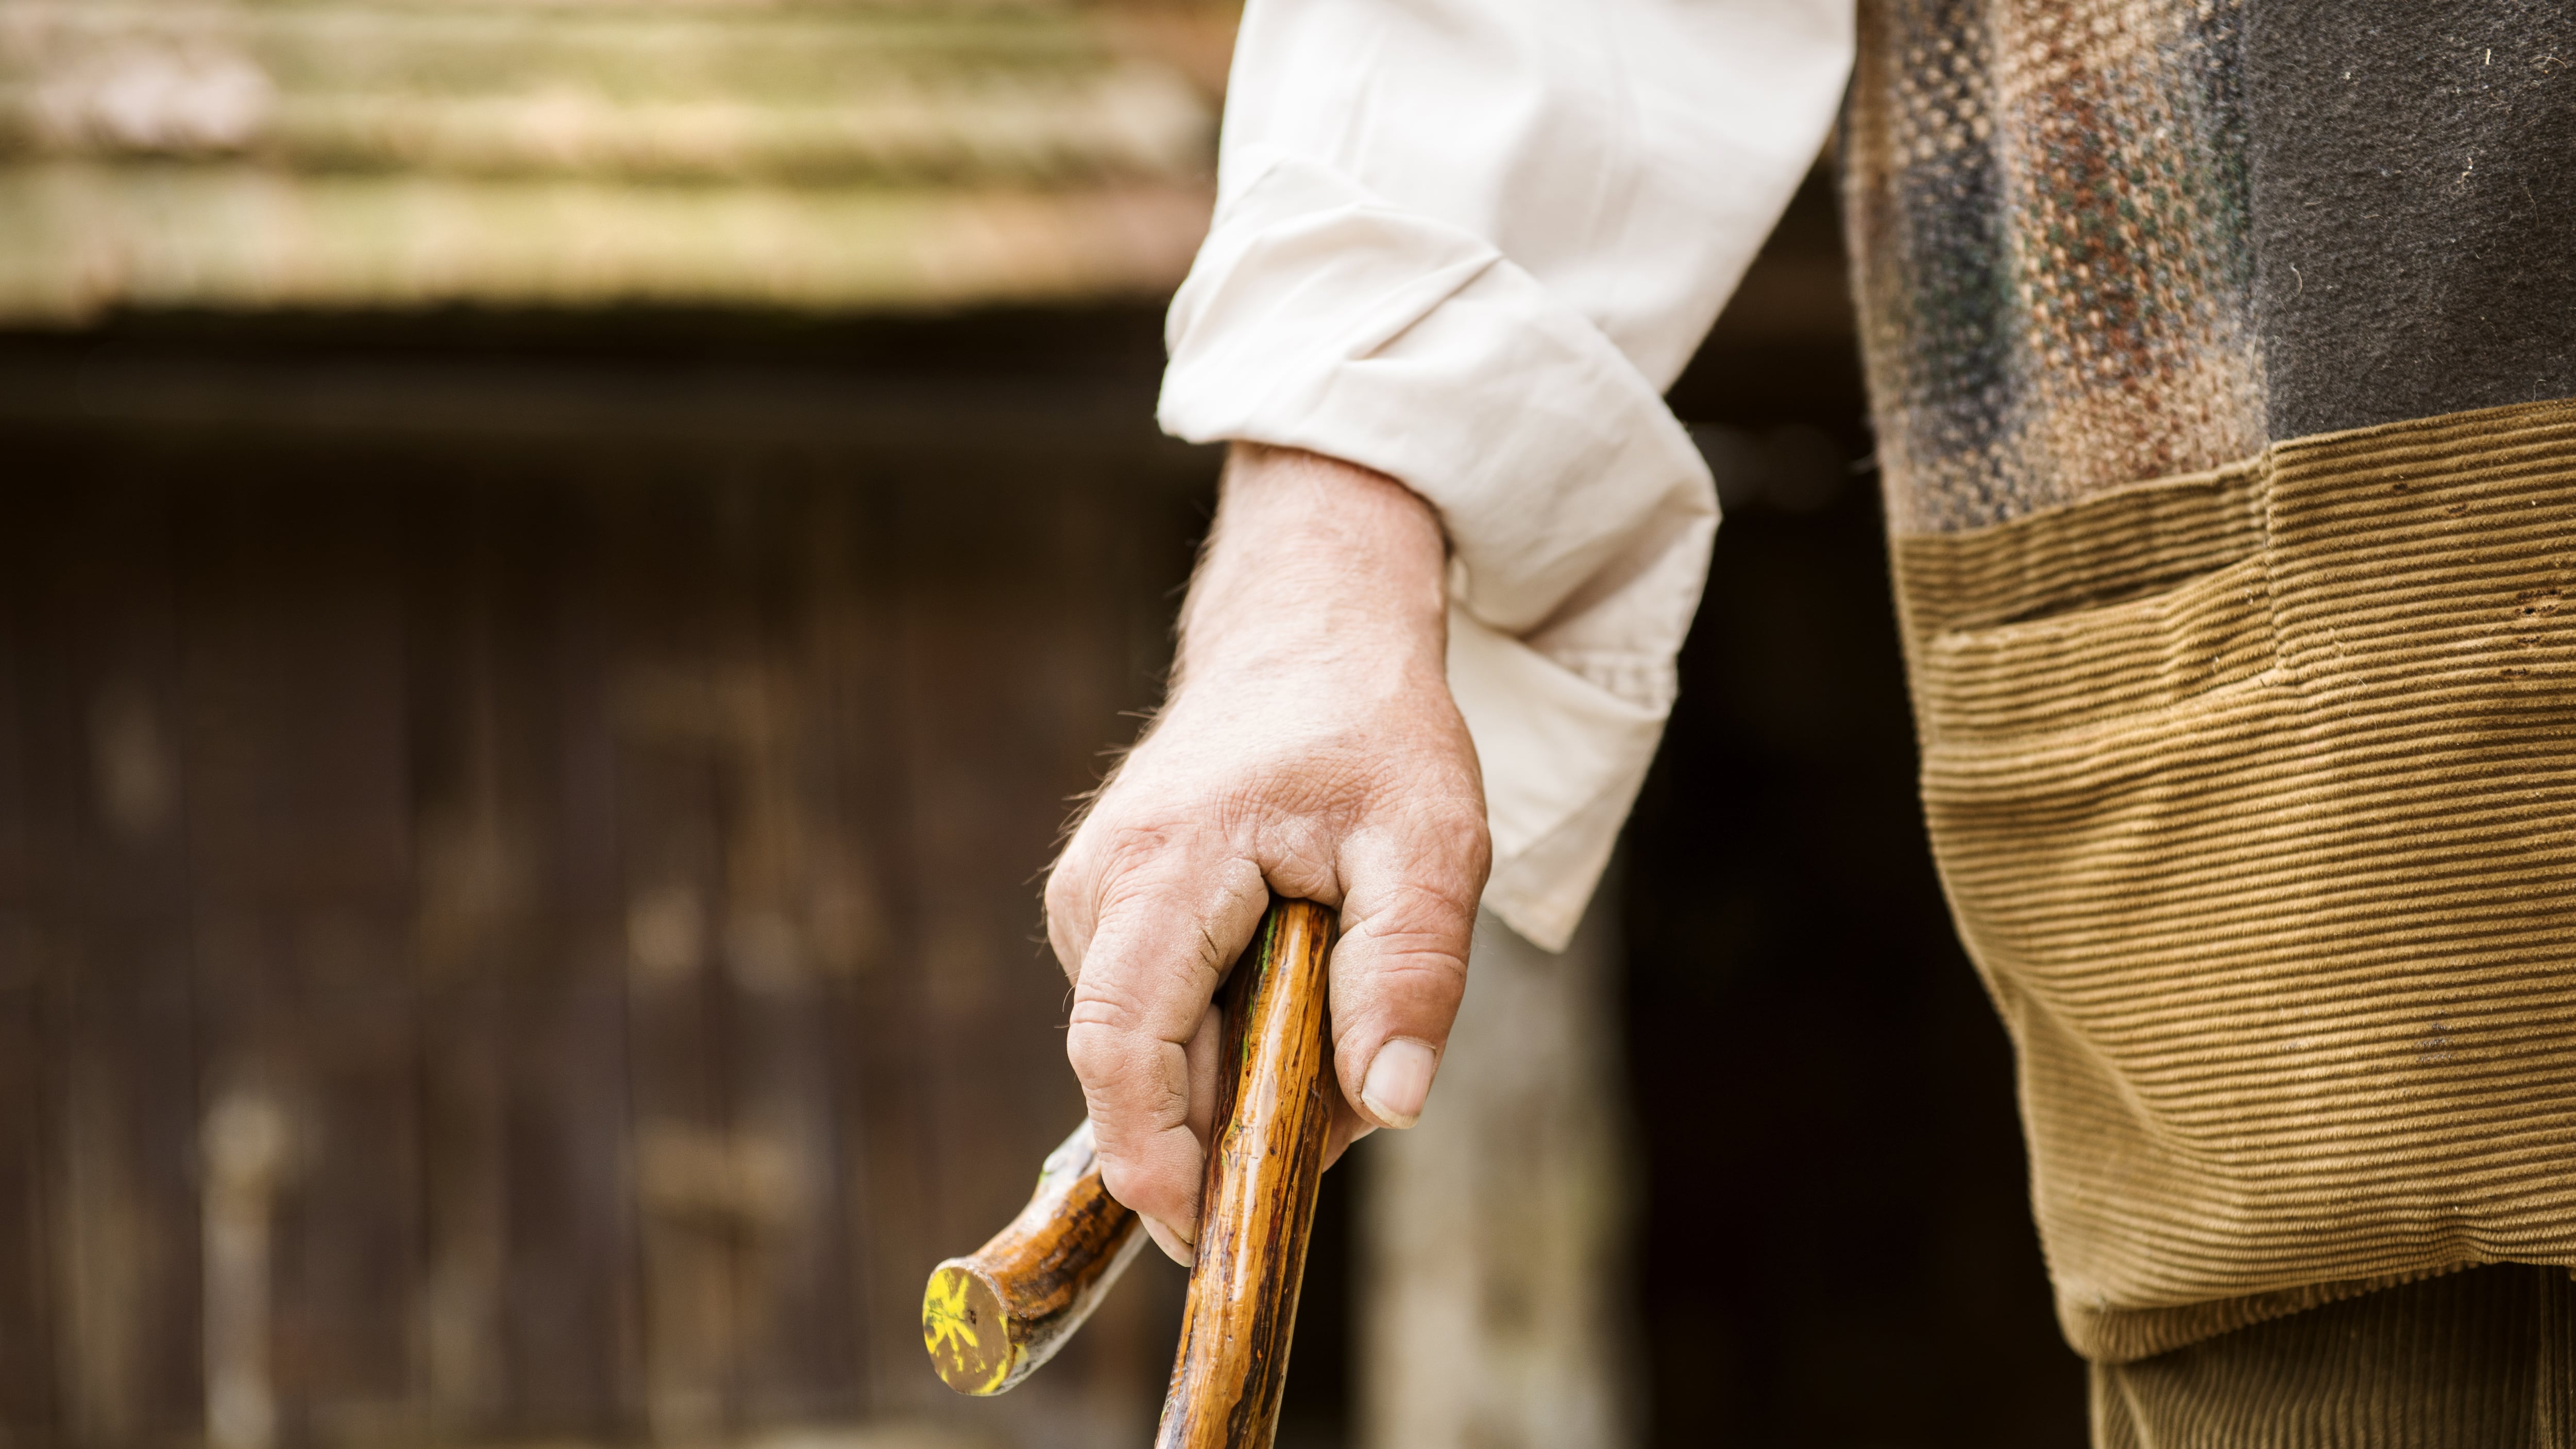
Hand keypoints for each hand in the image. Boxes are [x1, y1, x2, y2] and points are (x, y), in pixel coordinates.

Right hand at [1046, 443, 1490, 1264]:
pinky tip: (1291, 984)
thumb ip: (1411, 969)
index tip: (1207, 1235)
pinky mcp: (1107, 917)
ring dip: (1238, 1074)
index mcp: (1160, 867)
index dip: (1153, 1159)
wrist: (1305, 639)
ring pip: (1149, 1050)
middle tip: (1338, 1101)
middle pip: (1136, 1067)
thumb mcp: (1432, 839)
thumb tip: (1389, 1107)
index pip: (1121, 1047)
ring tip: (1331, 1005)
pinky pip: (1157, 1018)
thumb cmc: (1370, 730)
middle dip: (1226, 1125)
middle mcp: (1097, 890)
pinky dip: (1227, 1035)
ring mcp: (1090, 903)